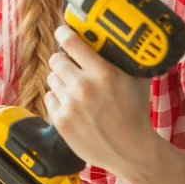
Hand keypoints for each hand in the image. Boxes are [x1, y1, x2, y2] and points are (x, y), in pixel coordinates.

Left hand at [45, 26, 156, 182]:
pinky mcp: (61, 121)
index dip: (64, 33)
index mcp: (103, 73)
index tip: (64, 32)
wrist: (132, 151)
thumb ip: (121, 56)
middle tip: (74, 67)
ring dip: (62, 81)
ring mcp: (70, 105)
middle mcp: (84, 87)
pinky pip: (50, 98)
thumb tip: (108, 35)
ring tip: (77, 91)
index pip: (70, 41)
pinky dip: (59, 100)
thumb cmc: (135, 111)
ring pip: (52, 78)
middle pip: (56, 59)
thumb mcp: (135, 78)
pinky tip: (74, 106)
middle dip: (65, 60)